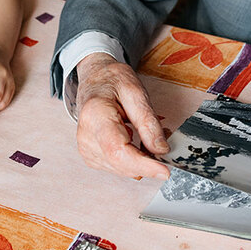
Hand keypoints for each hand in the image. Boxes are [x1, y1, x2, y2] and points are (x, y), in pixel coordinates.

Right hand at [75, 53, 169, 179]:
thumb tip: (160, 149)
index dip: (143, 165)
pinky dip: (133, 160)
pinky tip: (138, 144)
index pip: (118, 151)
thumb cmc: (112, 80)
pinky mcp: (91, 155)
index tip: (164, 171)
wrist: (95, 78)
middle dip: (147, 163)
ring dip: (142, 160)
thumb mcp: (135, 92)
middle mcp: (86, 135)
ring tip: (150, 136)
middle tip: (164, 143)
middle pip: (120, 164)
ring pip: (121, 169)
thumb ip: (148, 122)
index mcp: (95, 115)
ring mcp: (86, 148)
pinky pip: (117, 167)